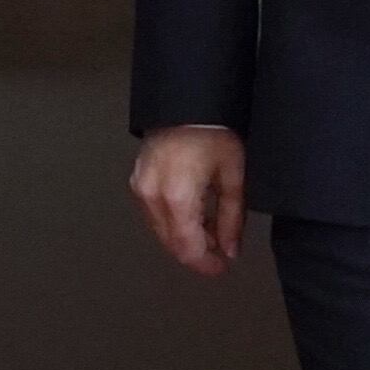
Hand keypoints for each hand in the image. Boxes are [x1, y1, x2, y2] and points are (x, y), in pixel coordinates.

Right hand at [132, 124, 248, 274]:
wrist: (186, 101)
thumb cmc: (214, 131)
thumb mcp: (232, 175)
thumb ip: (231, 218)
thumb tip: (229, 251)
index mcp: (177, 196)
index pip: (187, 248)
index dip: (205, 264)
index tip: (222, 268)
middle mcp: (152, 196)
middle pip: (171, 244)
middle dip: (197, 253)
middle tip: (221, 254)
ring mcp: (141, 188)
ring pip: (161, 232)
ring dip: (185, 239)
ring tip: (212, 233)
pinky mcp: (137, 180)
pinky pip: (154, 214)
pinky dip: (173, 223)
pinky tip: (194, 217)